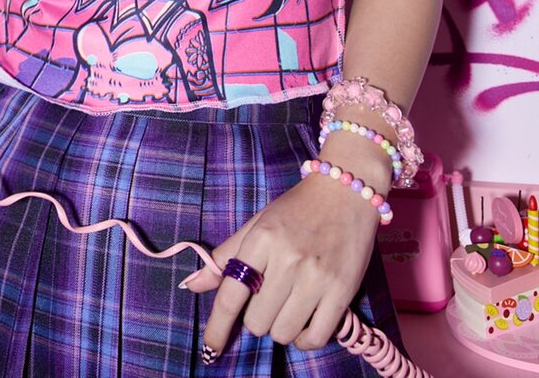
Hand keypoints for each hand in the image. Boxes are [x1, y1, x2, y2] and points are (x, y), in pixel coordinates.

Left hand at [183, 173, 380, 357]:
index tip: (211, 347)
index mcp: (261, 239)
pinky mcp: (342, 291)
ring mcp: (316, 277)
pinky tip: (304, 321)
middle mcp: (287, 259)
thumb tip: (192, 285)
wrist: (346, 191)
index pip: (231, 295)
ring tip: (287, 306)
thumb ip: (226, 255)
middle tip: (267, 298)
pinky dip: (305, 339)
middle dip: (256, 317)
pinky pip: (316, 337)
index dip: (217, 328)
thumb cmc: (296, 208)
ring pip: (284, 332)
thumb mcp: (257, 223)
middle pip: (257, 322)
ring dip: (280, 327)